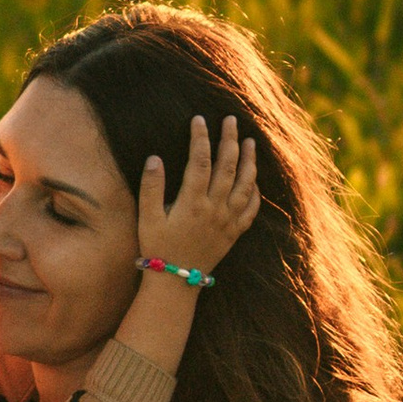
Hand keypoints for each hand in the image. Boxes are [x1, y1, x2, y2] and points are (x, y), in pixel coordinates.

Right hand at [138, 114, 261, 275]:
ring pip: (245, 185)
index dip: (200, 138)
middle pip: (227, 167)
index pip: (199, 161)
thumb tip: (155, 158)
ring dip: (249, 161)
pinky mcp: (234, 233)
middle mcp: (215, 209)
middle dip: (230, 140)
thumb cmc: (158, 248)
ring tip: (250, 142)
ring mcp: (228, 221)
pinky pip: (251, 210)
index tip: (199, 119)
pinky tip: (254, 180)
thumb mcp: (147, 218)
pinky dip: (255, 192)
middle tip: (230, 120)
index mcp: (192, 202)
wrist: (175, 282)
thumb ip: (151, 187)